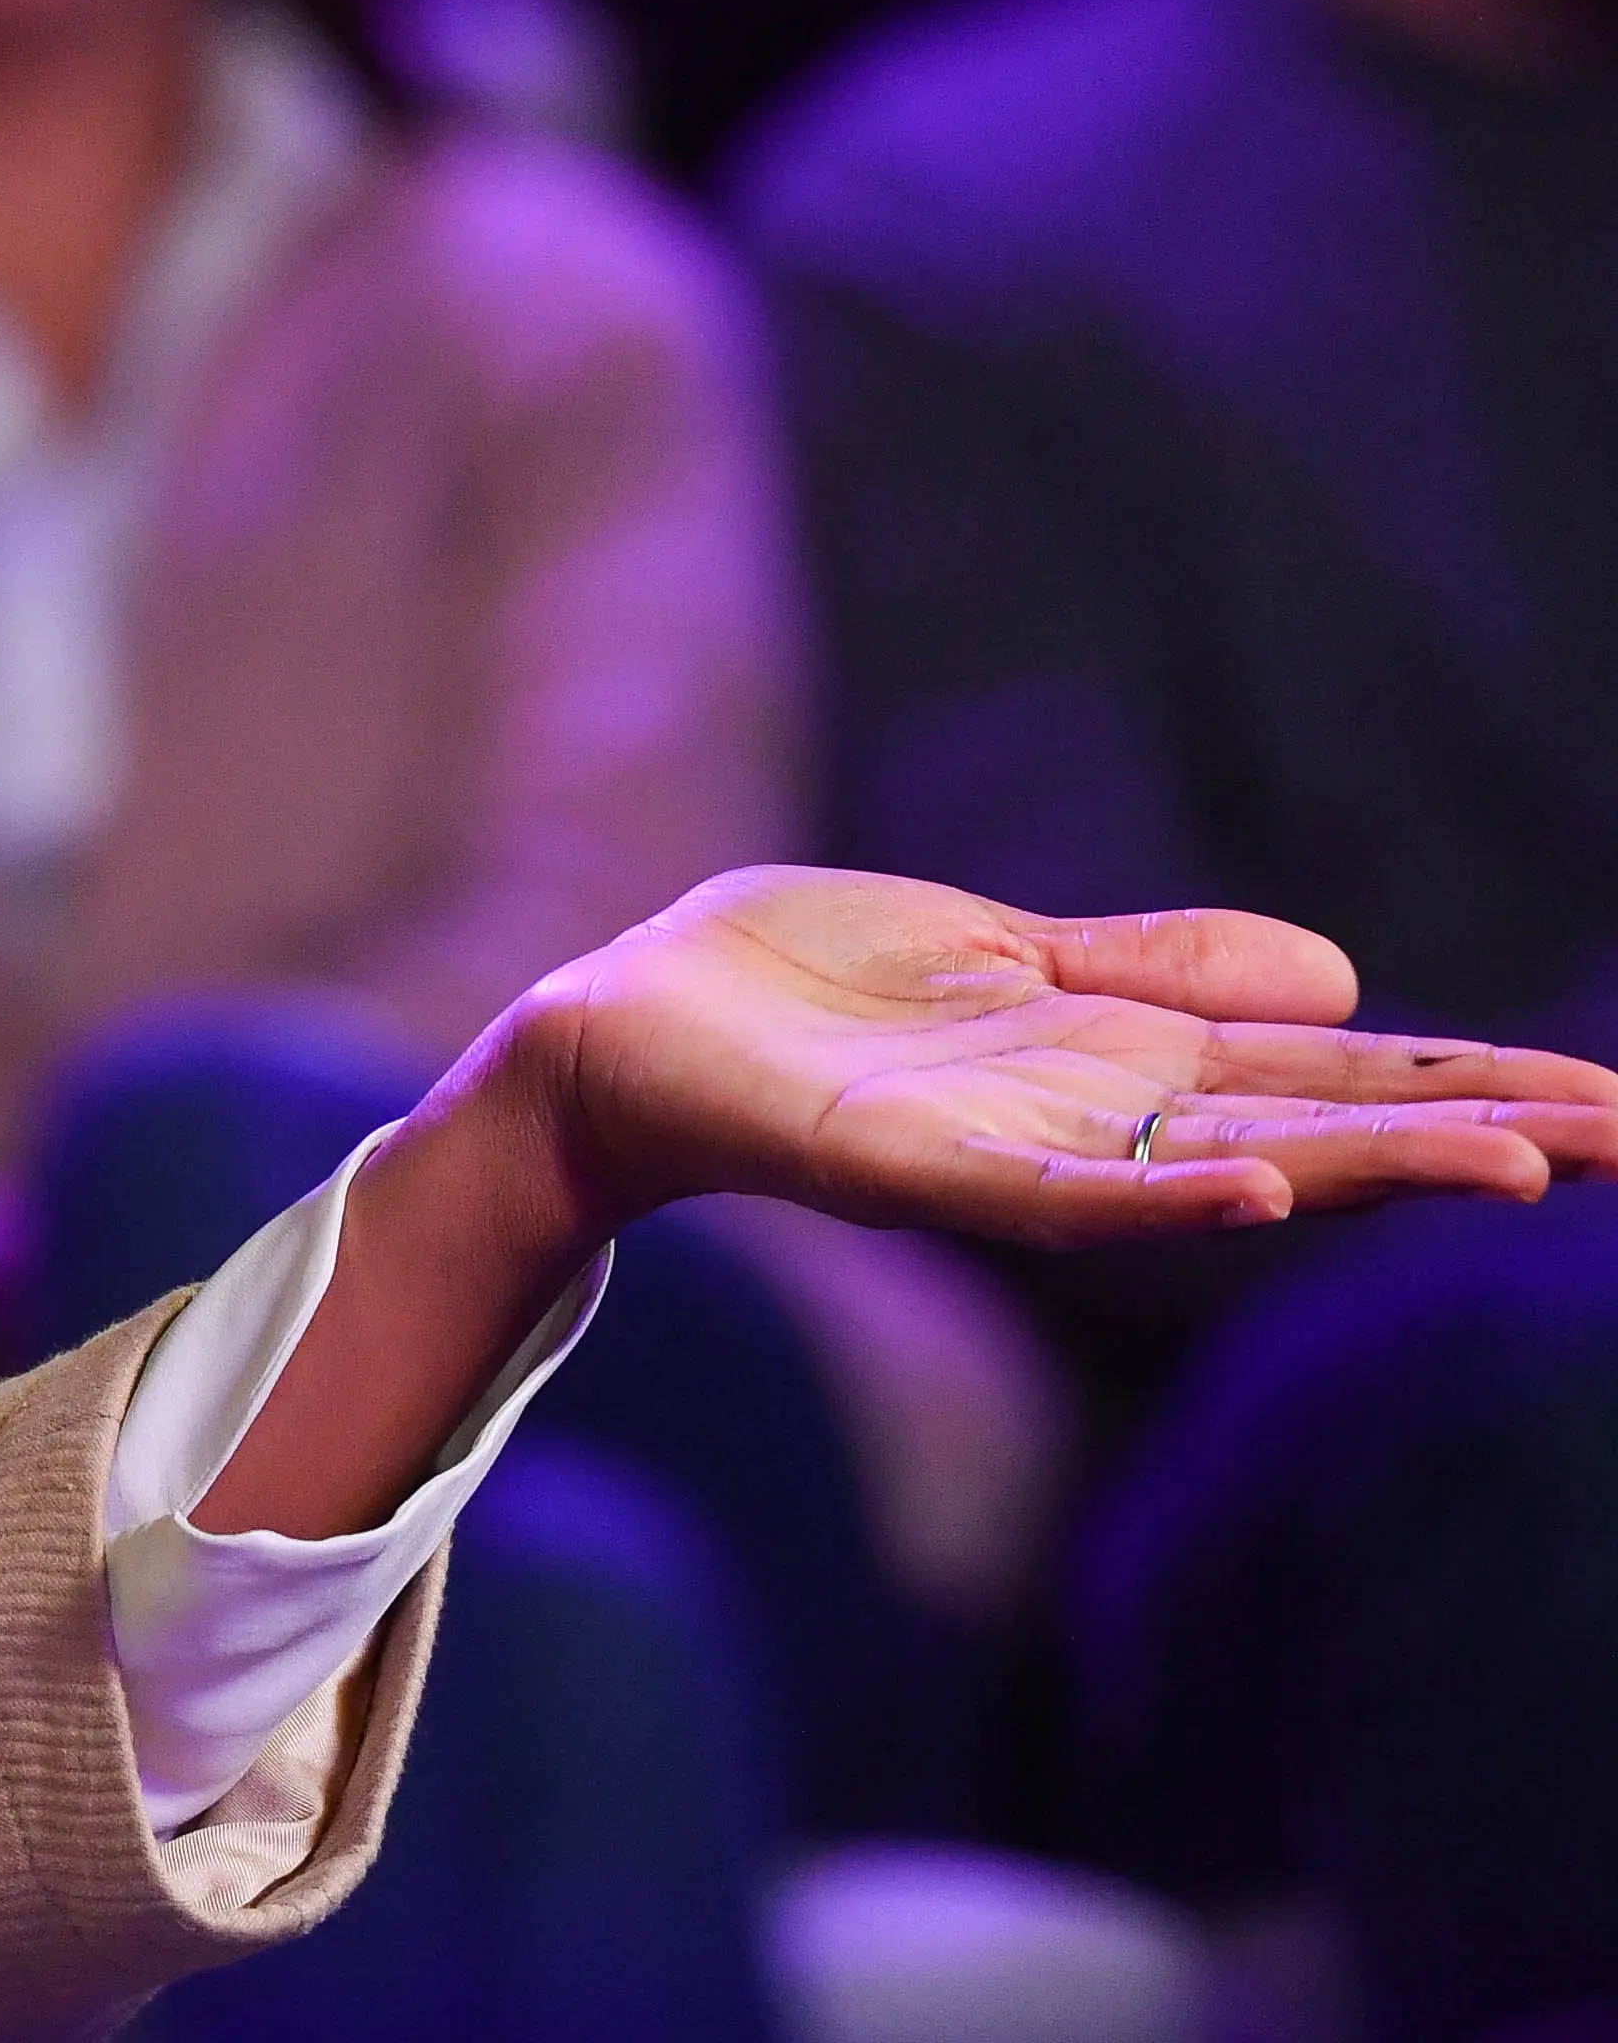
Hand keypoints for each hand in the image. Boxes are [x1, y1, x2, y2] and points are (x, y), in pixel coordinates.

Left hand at [519, 865, 1617, 1246]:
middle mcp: (1099, 1123)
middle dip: (1471, 1135)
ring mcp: (1018, 1154)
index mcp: (1127, 1058)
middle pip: (1321, 1128)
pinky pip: (1062, 1197)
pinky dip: (1162, 1198)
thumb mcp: (1008, 947)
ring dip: (1361, 1170)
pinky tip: (1258, 1192)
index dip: (1469, 1082)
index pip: (1337, 1070)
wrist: (628, 1025)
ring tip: (1507, 1166)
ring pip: (1227, 1170)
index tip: (1613, 1103)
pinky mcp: (918, 1167)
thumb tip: (1344, 978)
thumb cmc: (802, 986)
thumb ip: (1159, 967)